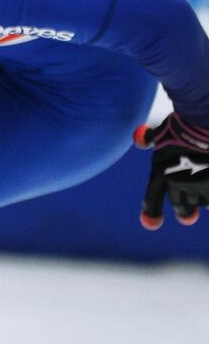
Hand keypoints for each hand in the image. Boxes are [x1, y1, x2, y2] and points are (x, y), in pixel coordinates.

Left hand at [133, 113, 208, 228]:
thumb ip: (149, 138)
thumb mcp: (161, 131)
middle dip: (183, 212)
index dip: (152, 210)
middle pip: (180, 205)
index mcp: (159, 171)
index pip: (152, 197)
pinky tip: (208, 183)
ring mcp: (197, 184)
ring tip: (203, 187)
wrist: (203, 121)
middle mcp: (176, 181)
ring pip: (200, 202)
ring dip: (201, 199)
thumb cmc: (182, 123)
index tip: (153, 222)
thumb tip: (140, 140)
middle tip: (186, 217)